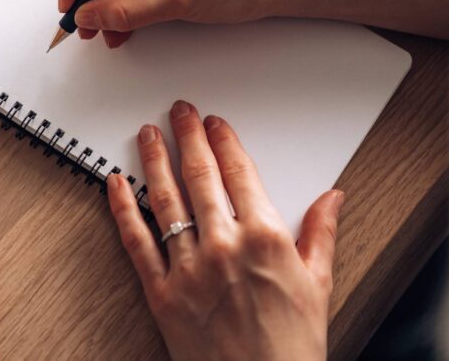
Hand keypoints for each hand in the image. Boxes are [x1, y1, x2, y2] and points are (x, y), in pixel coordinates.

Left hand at [106, 101, 343, 360]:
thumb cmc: (292, 347)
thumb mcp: (319, 285)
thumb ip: (321, 234)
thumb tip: (333, 197)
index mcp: (265, 237)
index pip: (239, 172)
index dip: (225, 140)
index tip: (216, 123)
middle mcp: (223, 245)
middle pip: (200, 175)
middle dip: (189, 136)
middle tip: (180, 111)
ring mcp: (188, 268)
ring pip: (165, 199)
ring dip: (155, 159)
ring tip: (149, 132)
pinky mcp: (161, 292)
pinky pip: (136, 241)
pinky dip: (122, 207)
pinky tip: (115, 181)